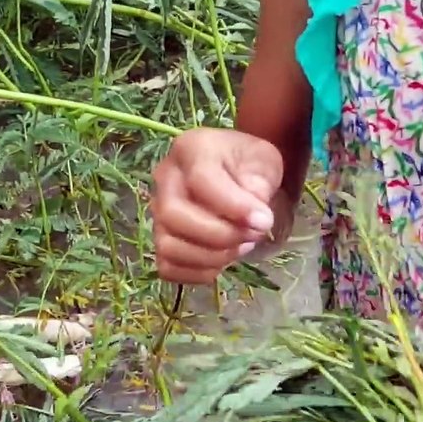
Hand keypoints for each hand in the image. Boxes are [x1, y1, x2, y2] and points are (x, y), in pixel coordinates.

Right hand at [149, 128, 283, 283]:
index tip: (264, 221)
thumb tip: (253, 214)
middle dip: (219, 235)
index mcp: (191, 149)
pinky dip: (197, 273)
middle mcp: (165, 178)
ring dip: (210, 257)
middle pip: (174, 215)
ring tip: (241, 247)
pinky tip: (222, 262)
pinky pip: (168, 267)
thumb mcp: (264, 160)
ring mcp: (158, 211)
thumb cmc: (249, 163)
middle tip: (252, 236)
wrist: (239, 173)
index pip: (201, 180)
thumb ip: (259, 181)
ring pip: (168, 246)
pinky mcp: (161, 238)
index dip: (233, 207)